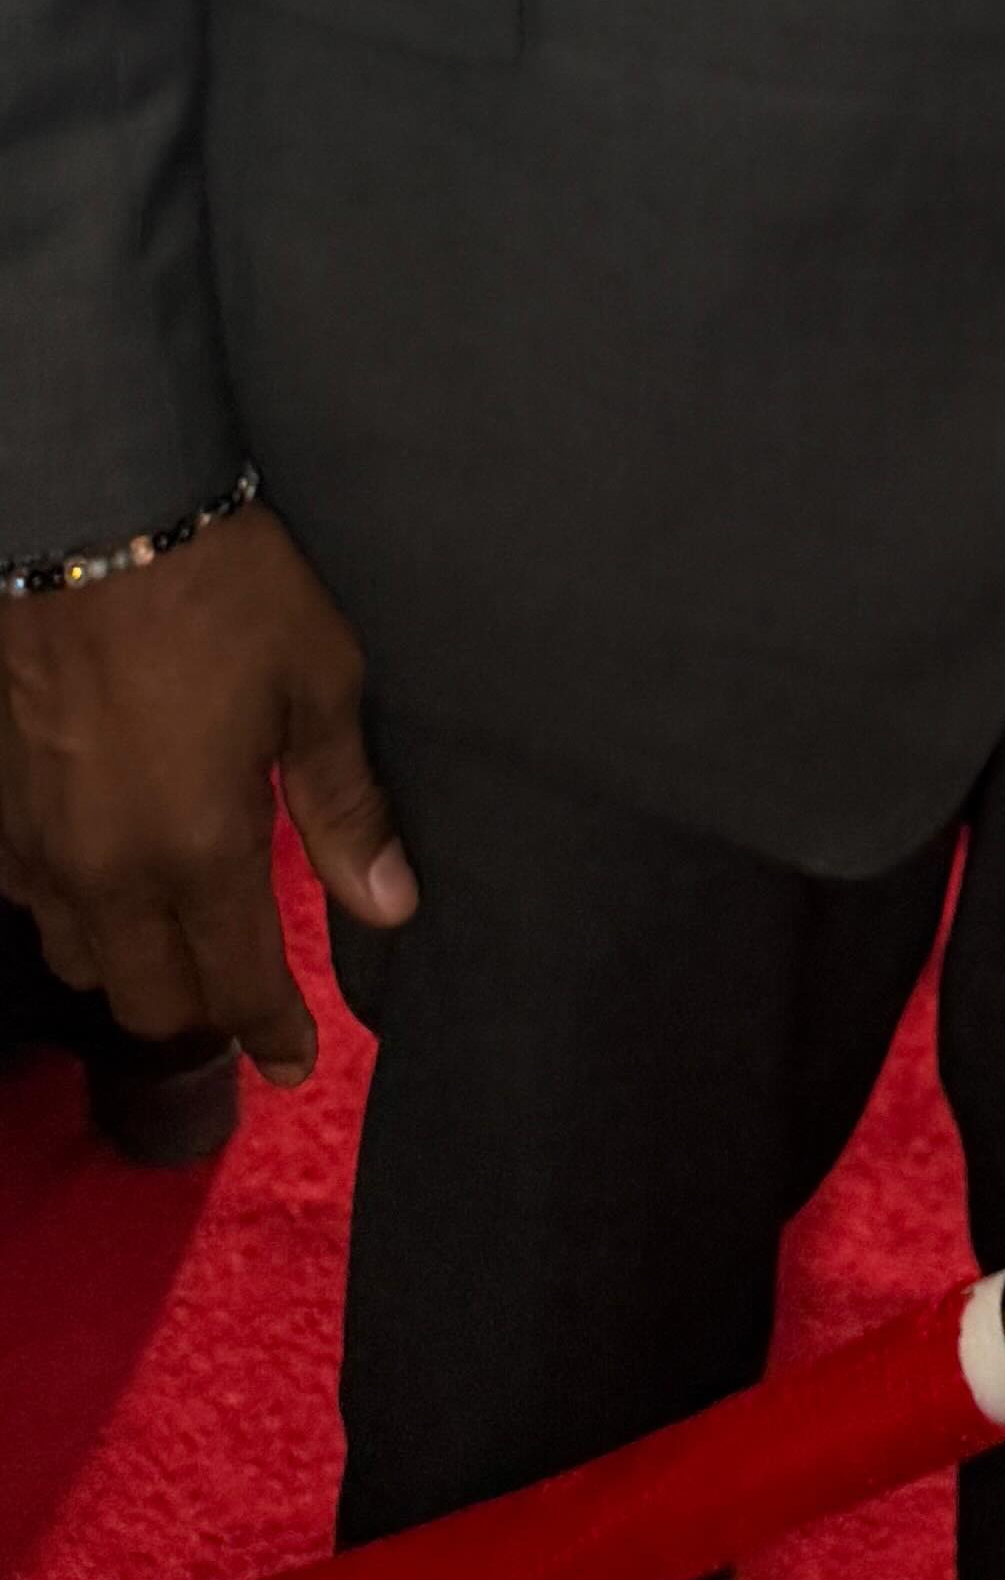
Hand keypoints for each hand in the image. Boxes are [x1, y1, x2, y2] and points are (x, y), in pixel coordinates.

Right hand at [0, 508, 416, 1082]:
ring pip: (80, 957)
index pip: (236, 987)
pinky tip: (107, 875)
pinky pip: (30, 898)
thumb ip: (345, 809)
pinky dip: (72, 910)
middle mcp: (108, 870)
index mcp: (198, 851)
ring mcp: (41, 842)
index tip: (295, 1064)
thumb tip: (390, 905)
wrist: (96, 515)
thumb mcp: (318, 687)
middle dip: (203, 1015)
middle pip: (148, 999)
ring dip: (132, 968)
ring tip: (180, 944)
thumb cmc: (224, 591)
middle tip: (246, 1002)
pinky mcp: (0, 804)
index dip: (271, 1035)